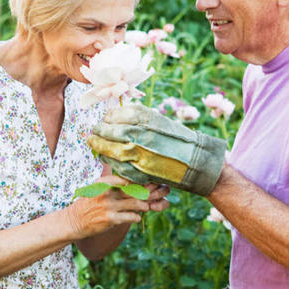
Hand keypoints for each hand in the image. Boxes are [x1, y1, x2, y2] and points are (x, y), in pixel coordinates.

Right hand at [66, 176, 167, 237]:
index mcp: (104, 182)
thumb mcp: (97, 189)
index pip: (128, 179)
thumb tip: (132, 183)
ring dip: (143, 206)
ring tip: (145, 207)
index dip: (140, 182)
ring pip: (136, 203)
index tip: (148, 184)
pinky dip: (136, 217)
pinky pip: (131, 216)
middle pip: (135, 190)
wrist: (74, 221)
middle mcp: (107, 192)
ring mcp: (109, 205)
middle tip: (153, 196)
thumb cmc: (88, 204)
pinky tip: (136, 218)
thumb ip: (113, 185)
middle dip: (146, 193)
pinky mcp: (111, 219)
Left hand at [88, 103, 226, 195]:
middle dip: (99, 131)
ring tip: (94, 142)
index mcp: (146, 119)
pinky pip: (118, 166)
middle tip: (93, 130)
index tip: (104, 119)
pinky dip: (110, 161)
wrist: (195, 161)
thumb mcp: (157, 120)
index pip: (116, 116)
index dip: (107, 118)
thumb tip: (111, 117)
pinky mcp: (141, 172)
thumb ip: (135, 118)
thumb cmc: (175, 138)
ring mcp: (140, 156)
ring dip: (99, 146)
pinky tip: (106, 156)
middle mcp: (142, 136)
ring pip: (111, 151)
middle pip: (110, 132)